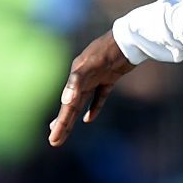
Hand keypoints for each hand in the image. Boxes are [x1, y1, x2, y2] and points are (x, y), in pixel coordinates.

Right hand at [48, 31, 136, 146]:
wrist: (129, 39)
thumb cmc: (108, 51)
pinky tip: (89, 119)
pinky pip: (99, 97)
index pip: (66, 107)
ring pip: (81, 104)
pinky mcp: (109, 79)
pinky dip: (94, 108)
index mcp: (76, 78)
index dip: (61, 123)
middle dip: (63, 125)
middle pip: (70, 108)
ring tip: (65, 131)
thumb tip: (66, 101)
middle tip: (55, 142)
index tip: (54, 139)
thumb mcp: (90, 65)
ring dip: (74, 118)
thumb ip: (77, 81)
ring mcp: (95, 79)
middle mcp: (82, 79)